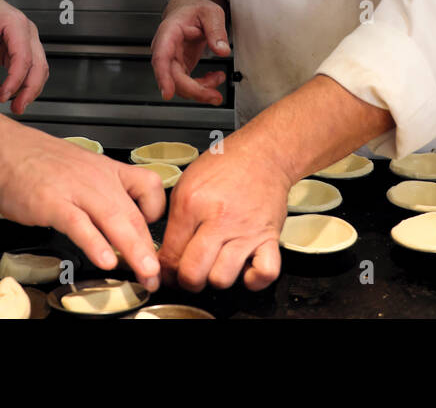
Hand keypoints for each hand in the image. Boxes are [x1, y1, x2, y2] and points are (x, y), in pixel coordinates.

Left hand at [0, 0, 48, 113]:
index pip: (24, 58)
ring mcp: (24, 41)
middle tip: (17, 107)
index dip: (16, 80)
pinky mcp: (17, 48)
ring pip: (37, 70)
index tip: (3, 95)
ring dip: (27, 89)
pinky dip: (17, 83)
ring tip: (12, 104)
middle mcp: (26, 32)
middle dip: (30, 90)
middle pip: (39, 66)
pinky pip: (24, 69)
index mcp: (16, 25)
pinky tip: (2, 90)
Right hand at [0, 128, 165, 290]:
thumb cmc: (36, 163)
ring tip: (145, 271)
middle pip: (134, 214)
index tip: (153, 238)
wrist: (1, 149)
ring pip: (115, 219)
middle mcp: (99, 179)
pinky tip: (106, 260)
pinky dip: (95, 243)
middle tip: (156, 274)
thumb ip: (99, 192)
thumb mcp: (79, 170)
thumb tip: (115, 219)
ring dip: (134, 249)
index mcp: (108, 170)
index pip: (149, 187)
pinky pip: (80, 224)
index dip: (156, 214)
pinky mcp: (53, 202)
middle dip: (148, 249)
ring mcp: (77, 190)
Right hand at [151, 0, 229, 104]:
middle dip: (194, 90)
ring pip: (180, 85)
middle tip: (214, 96)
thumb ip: (216, 31)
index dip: (163, 77)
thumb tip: (222, 50)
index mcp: (169, 32)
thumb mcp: (211, 13)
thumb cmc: (195, 9)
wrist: (189, 8)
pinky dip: (202, 86)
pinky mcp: (180, 67)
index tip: (168, 93)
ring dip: (200, 90)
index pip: (161, 57)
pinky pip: (187, 84)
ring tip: (218, 78)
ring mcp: (172, 60)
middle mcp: (166, 49)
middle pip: (173, 77)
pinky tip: (213, 78)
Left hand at [159, 140, 290, 291]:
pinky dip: (253, 280)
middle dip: (186, 280)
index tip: (167, 272)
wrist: (263, 154)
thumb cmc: (225, 166)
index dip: (165, 270)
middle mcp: (220, 220)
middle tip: (189, 272)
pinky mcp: (270, 237)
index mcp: (192, 204)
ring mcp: (246, 231)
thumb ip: (175, 220)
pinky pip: (264, 273)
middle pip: (193, 273)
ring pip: (222, 279)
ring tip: (215, 266)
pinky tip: (244, 269)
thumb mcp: (187, 184)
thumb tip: (165, 254)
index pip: (170, 254)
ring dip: (216, 278)